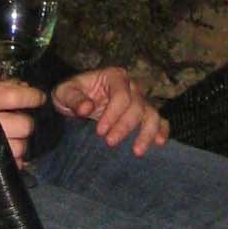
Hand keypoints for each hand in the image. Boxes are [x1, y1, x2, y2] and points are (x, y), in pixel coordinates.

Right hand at [0, 74, 45, 165]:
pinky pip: (14, 164)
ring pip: (21, 146)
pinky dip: (13, 159)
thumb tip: (21, 84)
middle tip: (18, 119)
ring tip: (8, 137)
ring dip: (19, 142)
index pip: (16, 96)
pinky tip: (3, 152)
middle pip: (24, 124)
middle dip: (25, 121)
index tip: (38, 97)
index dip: (32, 96)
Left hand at [52, 67, 168, 154]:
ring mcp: (140, 99)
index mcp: (114, 76)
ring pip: (152, 113)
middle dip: (125, 126)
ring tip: (137, 151)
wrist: (77, 100)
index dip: (113, 114)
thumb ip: (74, 99)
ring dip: (147, 133)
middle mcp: (132, 86)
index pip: (121, 95)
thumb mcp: (65, 93)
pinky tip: (160, 143)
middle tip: (110, 142)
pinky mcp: (144, 113)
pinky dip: (162, 130)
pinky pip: (160, 120)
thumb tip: (86, 108)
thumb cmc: (72, 94)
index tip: (100, 131)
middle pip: (137, 106)